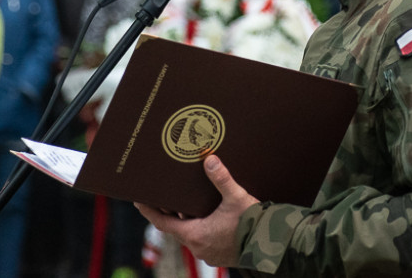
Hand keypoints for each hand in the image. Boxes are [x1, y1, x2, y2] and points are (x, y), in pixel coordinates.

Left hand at [135, 155, 257, 268]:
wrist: (272, 245)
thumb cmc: (253, 224)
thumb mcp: (236, 198)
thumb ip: (221, 178)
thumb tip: (209, 158)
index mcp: (196, 235)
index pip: (163, 223)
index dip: (150, 211)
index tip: (139, 201)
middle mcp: (198, 247)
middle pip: (175, 228)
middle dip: (169, 212)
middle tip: (161, 196)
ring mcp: (209, 253)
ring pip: (189, 234)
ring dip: (185, 220)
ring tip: (182, 202)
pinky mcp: (220, 254)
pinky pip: (202, 239)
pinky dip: (198, 227)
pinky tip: (205, 215)